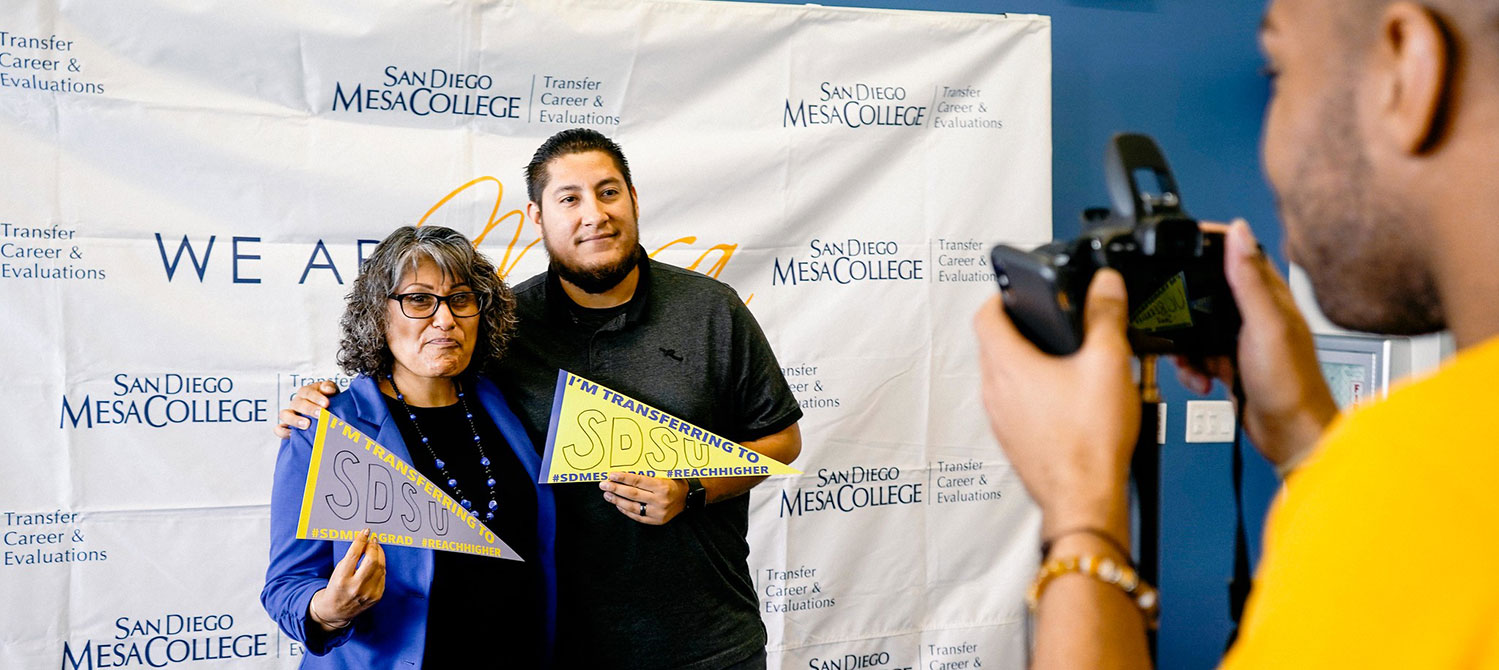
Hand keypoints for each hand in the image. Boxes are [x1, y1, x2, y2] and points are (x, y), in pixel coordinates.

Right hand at [273, 381, 339, 439]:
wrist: (325, 412)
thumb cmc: (327, 400)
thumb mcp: (330, 391)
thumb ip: (329, 387)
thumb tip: (327, 389)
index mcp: (306, 392)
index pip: (308, 392)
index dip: (316, 397)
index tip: (326, 403)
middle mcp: (296, 402)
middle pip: (298, 404)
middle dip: (309, 409)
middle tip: (320, 414)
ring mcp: (290, 414)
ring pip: (285, 415)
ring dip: (295, 420)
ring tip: (306, 425)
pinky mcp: (287, 427)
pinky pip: (279, 429)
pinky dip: (283, 432)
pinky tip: (293, 434)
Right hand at [308, 529, 385, 630]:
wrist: (337, 610)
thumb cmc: (337, 586)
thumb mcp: (338, 571)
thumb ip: (352, 558)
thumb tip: (366, 541)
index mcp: (342, 579)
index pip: (354, 554)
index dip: (361, 540)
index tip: (366, 532)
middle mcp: (355, 587)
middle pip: (372, 561)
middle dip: (374, 547)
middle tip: (373, 540)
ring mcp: (368, 593)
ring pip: (380, 567)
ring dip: (379, 555)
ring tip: (375, 549)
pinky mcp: (376, 597)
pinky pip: (382, 576)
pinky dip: (380, 567)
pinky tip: (377, 563)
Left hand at [600, 473, 687, 524]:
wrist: (688, 497)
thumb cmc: (674, 482)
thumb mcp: (665, 474)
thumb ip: (648, 473)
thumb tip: (625, 471)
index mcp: (662, 486)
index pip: (638, 481)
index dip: (623, 478)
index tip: (611, 475)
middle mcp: (660, 500)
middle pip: (632, 494)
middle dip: (616, 489)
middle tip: (603, 485)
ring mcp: (658, 512)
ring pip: (633, 507)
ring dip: (617, 500)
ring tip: (607, 495)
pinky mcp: (656, 521)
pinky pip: (637, 516)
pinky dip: (625, 510)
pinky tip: (617, 504)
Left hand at [973, 269, 1136, 536]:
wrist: (1084, 500)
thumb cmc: (1089, 442)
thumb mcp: (1108, 364)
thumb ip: (1106, 316)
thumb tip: (1105, 285)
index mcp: (1007, 365)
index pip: (984, 314)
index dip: (1000, 296)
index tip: (1017, 291)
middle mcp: (994, 392)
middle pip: (994, 345)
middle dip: (1020, 330)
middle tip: (1049, 324)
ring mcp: (1000, 420)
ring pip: (1004, 378)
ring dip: (1027, 364)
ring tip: (1064, 363)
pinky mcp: (1013, 441)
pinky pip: (1015, 407)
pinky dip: (1033, 396)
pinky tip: (1067, 403)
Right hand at [1172, 220, 1336, 471]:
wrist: (1289, 434)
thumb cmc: (1291, 383)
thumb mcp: (1264, 325)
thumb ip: (1248, 279)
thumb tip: (1239, 232)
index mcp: (1270, 295)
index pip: (1240, 253)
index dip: (1212, 242)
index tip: (1183, 239)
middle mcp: (1256, 313)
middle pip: (1209, 290)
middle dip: (1186, 301)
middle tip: (1170, 309)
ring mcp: (1241, 339)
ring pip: (1197, 325)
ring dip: (1186, 343)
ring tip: (1191, 359)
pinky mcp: (1229, 362)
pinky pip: (1197, 354)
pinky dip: (1191, 367)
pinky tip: (1201, 378)